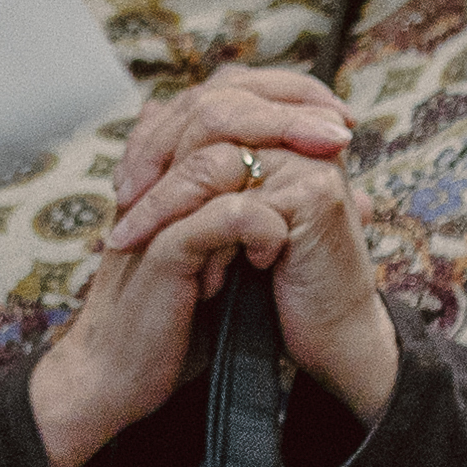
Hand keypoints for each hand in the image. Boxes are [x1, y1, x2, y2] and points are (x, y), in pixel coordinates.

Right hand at [27, 63, 362, 466]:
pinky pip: (214, 214)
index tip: (339, 116)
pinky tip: (276, 240)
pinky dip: (257, 221)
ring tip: (326, 170)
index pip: (223, 95)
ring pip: (212, 150)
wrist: (120, 373)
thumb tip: (347, 190)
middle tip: (339, 131)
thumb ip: (272, 209)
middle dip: (287, 109)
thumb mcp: (231, 251)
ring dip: (278, 153)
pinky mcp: (159, 251)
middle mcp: (156, 178)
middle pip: (216, 105)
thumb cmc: (176, 315)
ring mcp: (154, 211)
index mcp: (171, 169)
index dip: (283, 92)